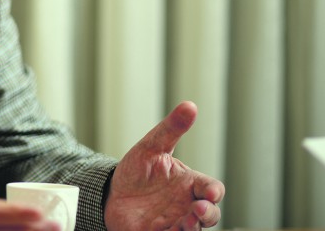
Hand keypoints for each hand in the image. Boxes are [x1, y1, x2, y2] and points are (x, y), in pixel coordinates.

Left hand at [104, 101, 225, 229]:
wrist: (111, 191)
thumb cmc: (137, 169)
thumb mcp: (151, 146)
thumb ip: (171, 129)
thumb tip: (190, 105)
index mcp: (189, 183)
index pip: (211, 188)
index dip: (213, 191)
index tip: (209, 192)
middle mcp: (186, 205)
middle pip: (209, 214)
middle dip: (208, 214)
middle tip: (198, 210)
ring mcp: (175, 222)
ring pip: (194, 230)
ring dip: (193, 228)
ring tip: (186, 223)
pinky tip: (168, 230)